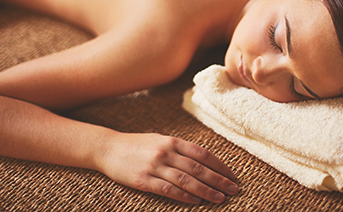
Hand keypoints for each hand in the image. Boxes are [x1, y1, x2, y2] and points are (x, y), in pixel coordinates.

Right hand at [98, 132, 237, 203]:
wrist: (108, 148)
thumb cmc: (137, 145)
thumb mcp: (160, 140)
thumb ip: (180, 149)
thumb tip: (203, 161)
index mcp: (172, 141)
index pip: (202, 154)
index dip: (219, 165)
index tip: (232, 175)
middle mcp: (166, 152)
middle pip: (198, 168)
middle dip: (218, 180)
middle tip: (234, 189)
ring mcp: (155, 166)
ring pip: (186, 180)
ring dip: (206, 190)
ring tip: (220, 198)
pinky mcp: (144, 180)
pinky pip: (168, 189)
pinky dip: (184, 196)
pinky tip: (196, 202)